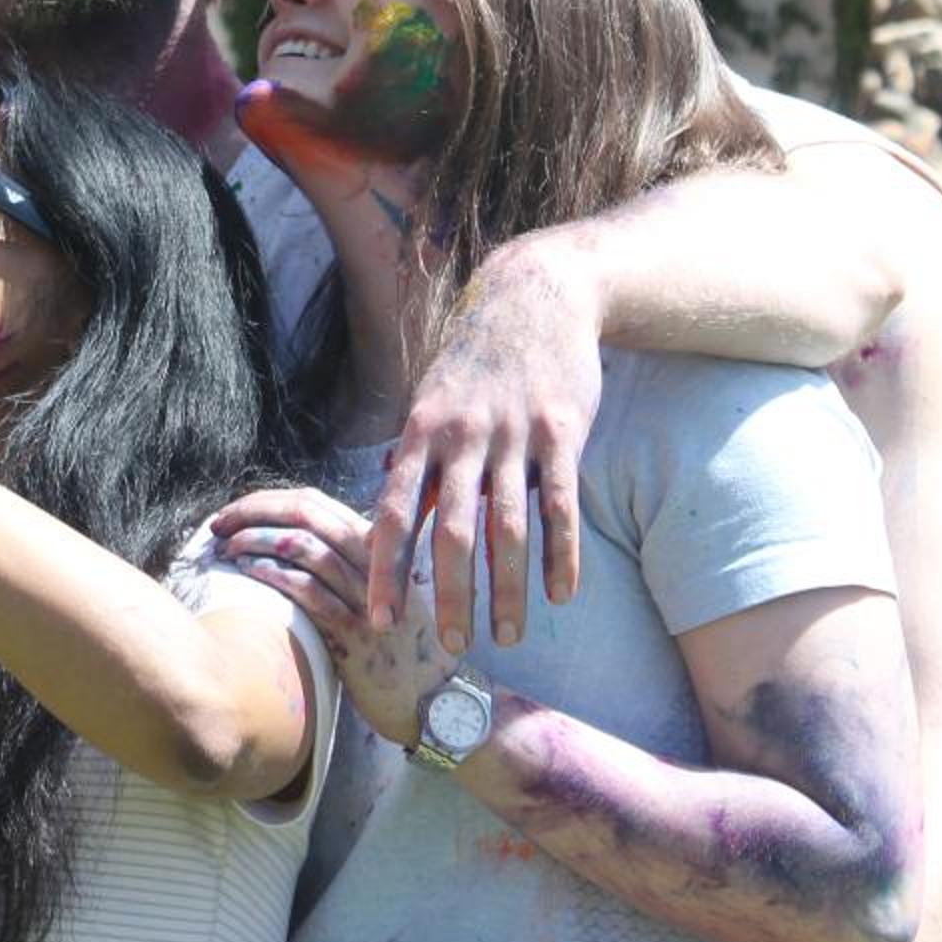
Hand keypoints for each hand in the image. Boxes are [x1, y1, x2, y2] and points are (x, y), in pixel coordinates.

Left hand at [214, 487, 455, 747]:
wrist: (439, 702)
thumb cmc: (402, 651)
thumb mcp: (380, 596)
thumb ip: (346, 568)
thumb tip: (288, 548)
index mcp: (377, 547)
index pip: (314, 503)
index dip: (267, 501)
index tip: (235, 511)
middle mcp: (375, 562)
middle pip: (304, 514)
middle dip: (254, 511)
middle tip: (219, 524)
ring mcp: (366, 596)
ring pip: (303, 546)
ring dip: (256, 540)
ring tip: (227, 547)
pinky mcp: (355, 632)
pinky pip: (308, 590)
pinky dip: (273, 574)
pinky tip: (248, 572)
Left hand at [368, 234, 604, 655]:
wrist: (535, 295)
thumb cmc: (476, 358)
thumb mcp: (432, 399)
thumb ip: (415, 459)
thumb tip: (388, 515)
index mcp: (420, 432)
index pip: (392, 513)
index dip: (383, 569)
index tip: (378, 617)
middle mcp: (462, 436)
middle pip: (450, 532)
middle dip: (447, 595)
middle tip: (449, 646)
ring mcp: (514, 435)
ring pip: (508, 528)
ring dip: (508, 588)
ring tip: (509, 636)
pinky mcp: (562, 432)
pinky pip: (561, 505)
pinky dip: (563, 554)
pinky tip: (562, 595)